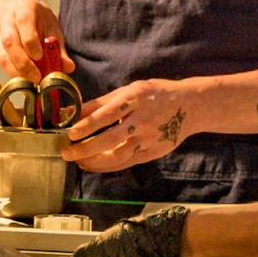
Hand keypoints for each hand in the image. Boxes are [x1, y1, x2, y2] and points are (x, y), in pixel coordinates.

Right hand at [0, 0, 72, 80]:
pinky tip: (21, 78)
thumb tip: (68, 67)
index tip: (39, 57)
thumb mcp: (51, 24)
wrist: (10, 3)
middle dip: (23, 63)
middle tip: (36, 78)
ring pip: (0, 53)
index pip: (24, 22)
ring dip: (15, 71)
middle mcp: (6, 17)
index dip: (31, 42)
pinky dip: (9, 71)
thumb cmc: (35, 15)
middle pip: (9, 41)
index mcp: (24, 6)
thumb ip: (59, 46)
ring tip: (29, 83)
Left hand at [63, 78, 194, 171]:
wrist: (190, 106)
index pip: (108, 114)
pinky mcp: (152, 152)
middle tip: (67, 153)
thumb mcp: (130, 90)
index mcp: (135, 99)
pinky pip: (127, 162)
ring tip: (78, 161)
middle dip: (86, 148)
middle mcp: (141, 120)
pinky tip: (93, 165)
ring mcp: (148, 138)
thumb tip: (74, 110)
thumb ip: (102, 102)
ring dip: (95, 161)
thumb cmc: (155, 94)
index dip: (88, 124)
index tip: (71, 132)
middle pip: (110, 139)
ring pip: (118, 156)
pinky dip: (108, 166)